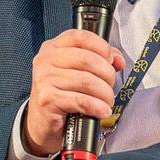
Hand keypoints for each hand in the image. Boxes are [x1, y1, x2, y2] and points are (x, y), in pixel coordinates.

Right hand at [22, 29, 127, 156]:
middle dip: (107, 75)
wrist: (42, 122)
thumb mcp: (76, 72)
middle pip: (87, 59)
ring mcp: (44, 79)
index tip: (112, 61)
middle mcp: (46, 60)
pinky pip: (81, 100)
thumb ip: (98, 59)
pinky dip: (97, 106)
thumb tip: (117, 59)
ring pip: (87, 81)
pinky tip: (101, 111)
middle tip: (110, 87)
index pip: (80, 37)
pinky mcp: (47, 98)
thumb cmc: (61, 95)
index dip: (102, 47)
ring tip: (106, 102)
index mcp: (53, 48)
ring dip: (104, 94)